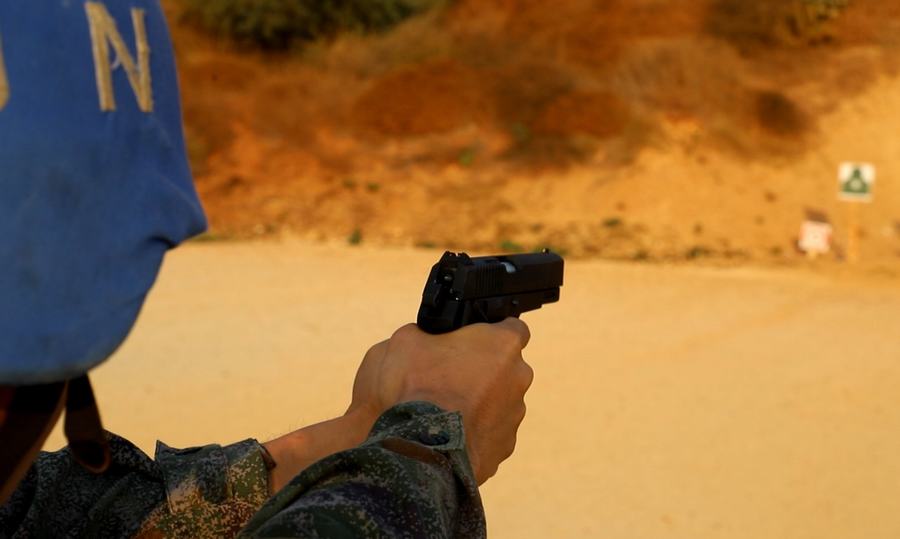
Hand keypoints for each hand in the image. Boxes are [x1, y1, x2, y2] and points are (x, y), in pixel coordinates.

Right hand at [347, 319, 533, 484]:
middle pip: (506, 367)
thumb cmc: (415, 387)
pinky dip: (474, 431)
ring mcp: (515, 414)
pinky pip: (491, 431)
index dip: (492, 333)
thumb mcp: (406, 340)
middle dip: (484, 369)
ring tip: (445, 409)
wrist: (416, 448)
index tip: (472, 341)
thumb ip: (429, 332)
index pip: (513, 328)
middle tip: (451, 376)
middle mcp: (518, 377)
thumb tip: (428, 337)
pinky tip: (449, 433)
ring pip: (499, 401)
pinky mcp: (505, 446)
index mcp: (503, 344)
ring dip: (480, 402)